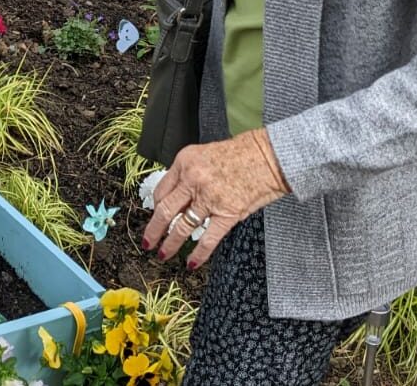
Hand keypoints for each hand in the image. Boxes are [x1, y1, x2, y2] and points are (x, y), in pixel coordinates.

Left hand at [142, 128, 289, 269]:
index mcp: (185, 162)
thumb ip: (189, 175)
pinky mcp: (227, 213)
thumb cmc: (242, 153)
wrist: (269, 156)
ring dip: (171, 244)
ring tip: (164, 254)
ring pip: (182, 226)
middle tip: (147, 242)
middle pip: (165, 210)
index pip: (161, 190)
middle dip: (153, 230)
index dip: (155, 208)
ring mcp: (209, 197)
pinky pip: (207, 238)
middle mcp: (193, 179)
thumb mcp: (205, 155)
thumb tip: (178, 199)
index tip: (154, 217)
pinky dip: (198, 254)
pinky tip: (192, 262)